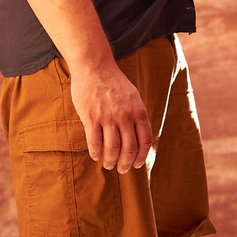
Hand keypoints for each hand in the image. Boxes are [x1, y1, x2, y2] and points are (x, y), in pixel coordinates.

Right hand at [68, 58, 153, 172]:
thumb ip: (137, 115)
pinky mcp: (91, 117)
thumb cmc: (113, 83)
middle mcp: (125, 116)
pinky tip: (96, 156)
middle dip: (126, 163)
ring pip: (112, 148)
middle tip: (121, 169)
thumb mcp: (133, 97)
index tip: (136, 165)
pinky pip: (94, 142)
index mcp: (138, 111)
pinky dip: (96, 152)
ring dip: (111, 161)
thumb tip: (139, 138)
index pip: (145, 141)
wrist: (94, 67)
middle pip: (129, 148)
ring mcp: (108, 117)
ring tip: (108, 165)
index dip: (141, 156)